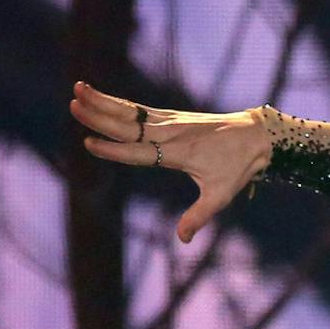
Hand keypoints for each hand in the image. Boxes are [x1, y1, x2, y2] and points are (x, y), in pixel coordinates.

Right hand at [68, 81, 272, 241]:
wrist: (256, 136)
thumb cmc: (238, 166)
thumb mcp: (221, 194)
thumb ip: (198, 216)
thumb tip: (183, 240)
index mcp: (177, 153)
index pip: (139, 152)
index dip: (114, 149)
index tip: (89, 143)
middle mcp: (169, 134)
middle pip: (128, 125)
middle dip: (99, 116)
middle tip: (73, 105)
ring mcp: (169, 121)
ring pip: (130, 111)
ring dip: (102, 101)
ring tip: (77, 88)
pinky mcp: (171, 116)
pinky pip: (139, 108)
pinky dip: (117, 102)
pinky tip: (98, 96)